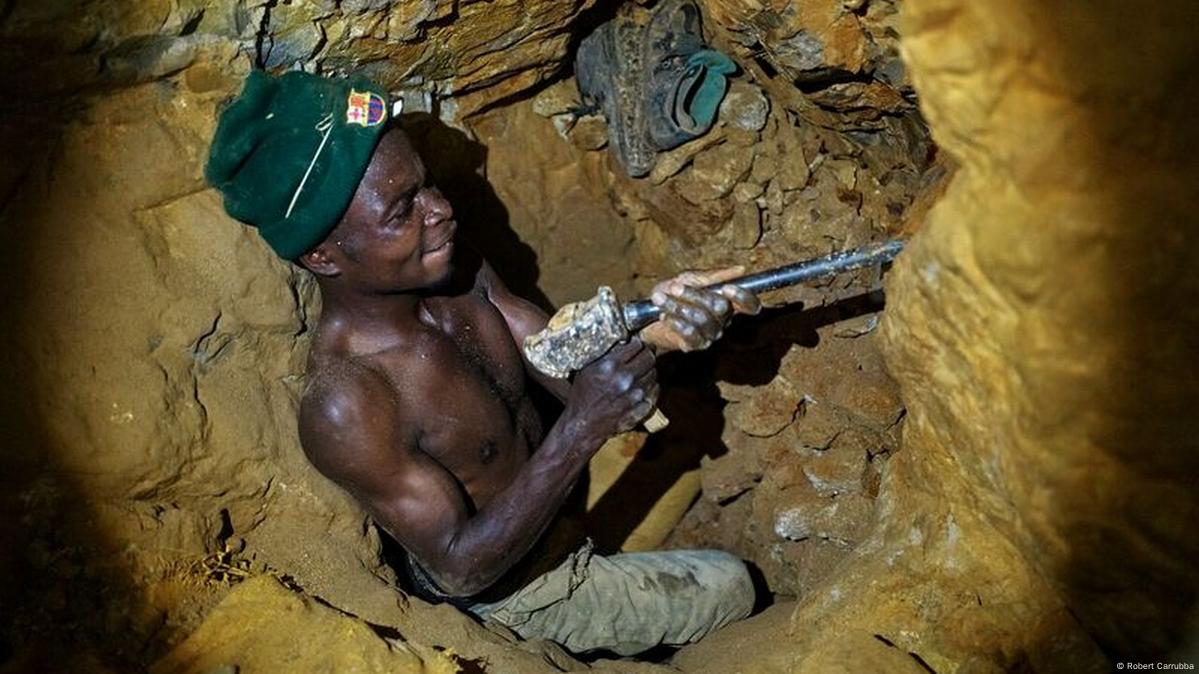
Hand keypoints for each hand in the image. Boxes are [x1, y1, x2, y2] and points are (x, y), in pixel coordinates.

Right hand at [562, 339, 657, 441]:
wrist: (583, 425)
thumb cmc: (582, 396)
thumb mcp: (587, 369)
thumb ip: (606, 355)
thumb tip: (624, 341)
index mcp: (610, 365)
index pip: (637, 345)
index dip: (637, 343)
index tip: (635, 345)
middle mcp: (625, 378)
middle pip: (649, 357)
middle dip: (646, 354)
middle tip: (641, 356)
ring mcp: (635, 394)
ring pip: (654, 373)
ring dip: (648, 371)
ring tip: (638, 374)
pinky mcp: (641, 407)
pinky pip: (655, 390)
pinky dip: (650, 387)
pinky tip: (640, 387)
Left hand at [640, 267, 761, 351]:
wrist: (646, 314)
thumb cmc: (672, 294)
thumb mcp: (690, 278)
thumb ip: (713, 276)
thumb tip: (741, 270)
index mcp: (728, 303)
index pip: (751, 305)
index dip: (744, 297)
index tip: (726, 288)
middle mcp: (723, 321)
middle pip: (721, 307)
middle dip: (695, 294)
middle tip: (674, 287)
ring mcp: (710, 335)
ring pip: (702, 319)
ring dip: (678, 306)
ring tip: (659, 298)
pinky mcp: (694, 345)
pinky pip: (690, 333)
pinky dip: (675, 321)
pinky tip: (664, 315)